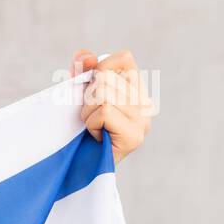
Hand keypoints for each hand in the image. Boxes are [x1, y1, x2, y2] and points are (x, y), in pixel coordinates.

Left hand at [69, 49, 153, 163]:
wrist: (79, 168)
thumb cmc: (80, 129)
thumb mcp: (78, 95)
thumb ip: (81, 72)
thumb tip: (85, 55)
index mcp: (135, 89)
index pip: (123, 58)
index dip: (100, 68)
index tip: (91, 89)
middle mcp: (145, 103)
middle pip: (105, 78)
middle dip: (87, 98)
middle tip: (90, 118)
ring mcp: (143, 120)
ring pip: (103, 95)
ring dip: (87, 112)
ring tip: (92, 127)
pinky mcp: (135, 136)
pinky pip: (104, 112)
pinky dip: (91, 123)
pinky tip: (96, 136)